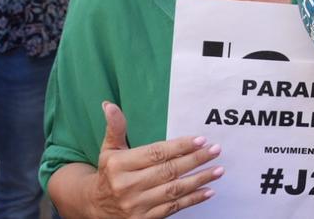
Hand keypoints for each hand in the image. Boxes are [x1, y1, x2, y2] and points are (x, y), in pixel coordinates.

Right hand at [90, 101, 221, 217]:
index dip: (179, 146)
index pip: (155, 153)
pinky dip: (193, 199)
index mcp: (118, 165)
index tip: (200, 140)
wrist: (95, 207)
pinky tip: (208, 191)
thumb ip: (115, 127)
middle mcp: (127, 186)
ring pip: (174, 190)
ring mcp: (136, 205)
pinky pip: (173, 208)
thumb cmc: (108, 173)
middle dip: (195, 160)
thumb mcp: (108, 149)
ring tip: (218, 170)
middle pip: (168, 171)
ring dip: (199, 179)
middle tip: (215, 150)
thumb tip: (109, 105)